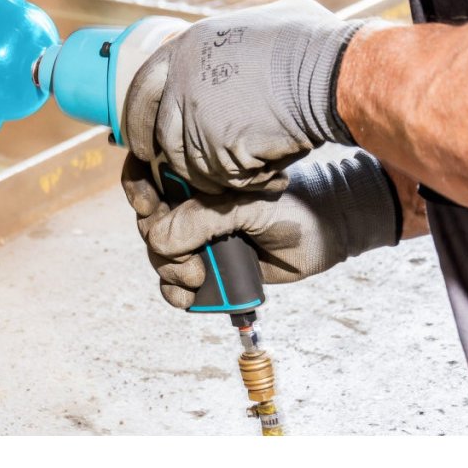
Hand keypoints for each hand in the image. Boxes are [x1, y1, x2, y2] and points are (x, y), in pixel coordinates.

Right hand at [120, 143, 401, 309]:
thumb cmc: (292, 206)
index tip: (148, 207)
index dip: (137, 190)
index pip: (146, 173)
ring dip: (168, 270)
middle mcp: (191, 204)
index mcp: (196, 175)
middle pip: (148, 222)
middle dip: (159, 243)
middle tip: (188, 258)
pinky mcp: (209, 266)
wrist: (329, 233)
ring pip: (159, 254)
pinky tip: (188, 295)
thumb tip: (158, 241)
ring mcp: (199, 236)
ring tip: (196, 277)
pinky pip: (174, 282)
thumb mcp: (243, 206)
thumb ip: (199, 219)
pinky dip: (175, 292)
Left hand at [123, 0, 373, 193]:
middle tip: (183, 173)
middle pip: (161, 134)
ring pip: (189, 163)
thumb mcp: (264, 17)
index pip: (143, 88)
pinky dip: (243, 184)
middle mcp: (181, 82)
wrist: (332, 72)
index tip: (148, 134)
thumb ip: (238, 34)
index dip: (143, 115)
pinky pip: (220, 179)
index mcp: (185, 47)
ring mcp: (196, 117)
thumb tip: (240, 32)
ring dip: (212, 175)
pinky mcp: (217, 148)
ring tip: (243, 175)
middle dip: (168, 158)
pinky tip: (268, 178)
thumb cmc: (312, 41)